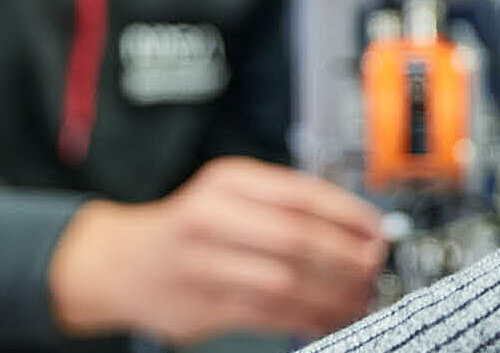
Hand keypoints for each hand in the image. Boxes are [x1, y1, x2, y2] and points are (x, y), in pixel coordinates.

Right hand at [48, 157, 384, 344]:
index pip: (299, 193)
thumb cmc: (187, 229)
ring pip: (285, 281)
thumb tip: (357, 230)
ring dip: (332, 294)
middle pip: (296, 238)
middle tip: (372, 266)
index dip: (347, 214)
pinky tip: (327, 317)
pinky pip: (268, 315)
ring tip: (359, 297)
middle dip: (345, 256)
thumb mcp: (228, 195)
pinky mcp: (203, 306)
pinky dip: (307, 318)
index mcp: (227, 182)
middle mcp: (212, 218)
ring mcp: (204, 265)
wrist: (121, 264)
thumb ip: (283, 205)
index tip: (377, 230)